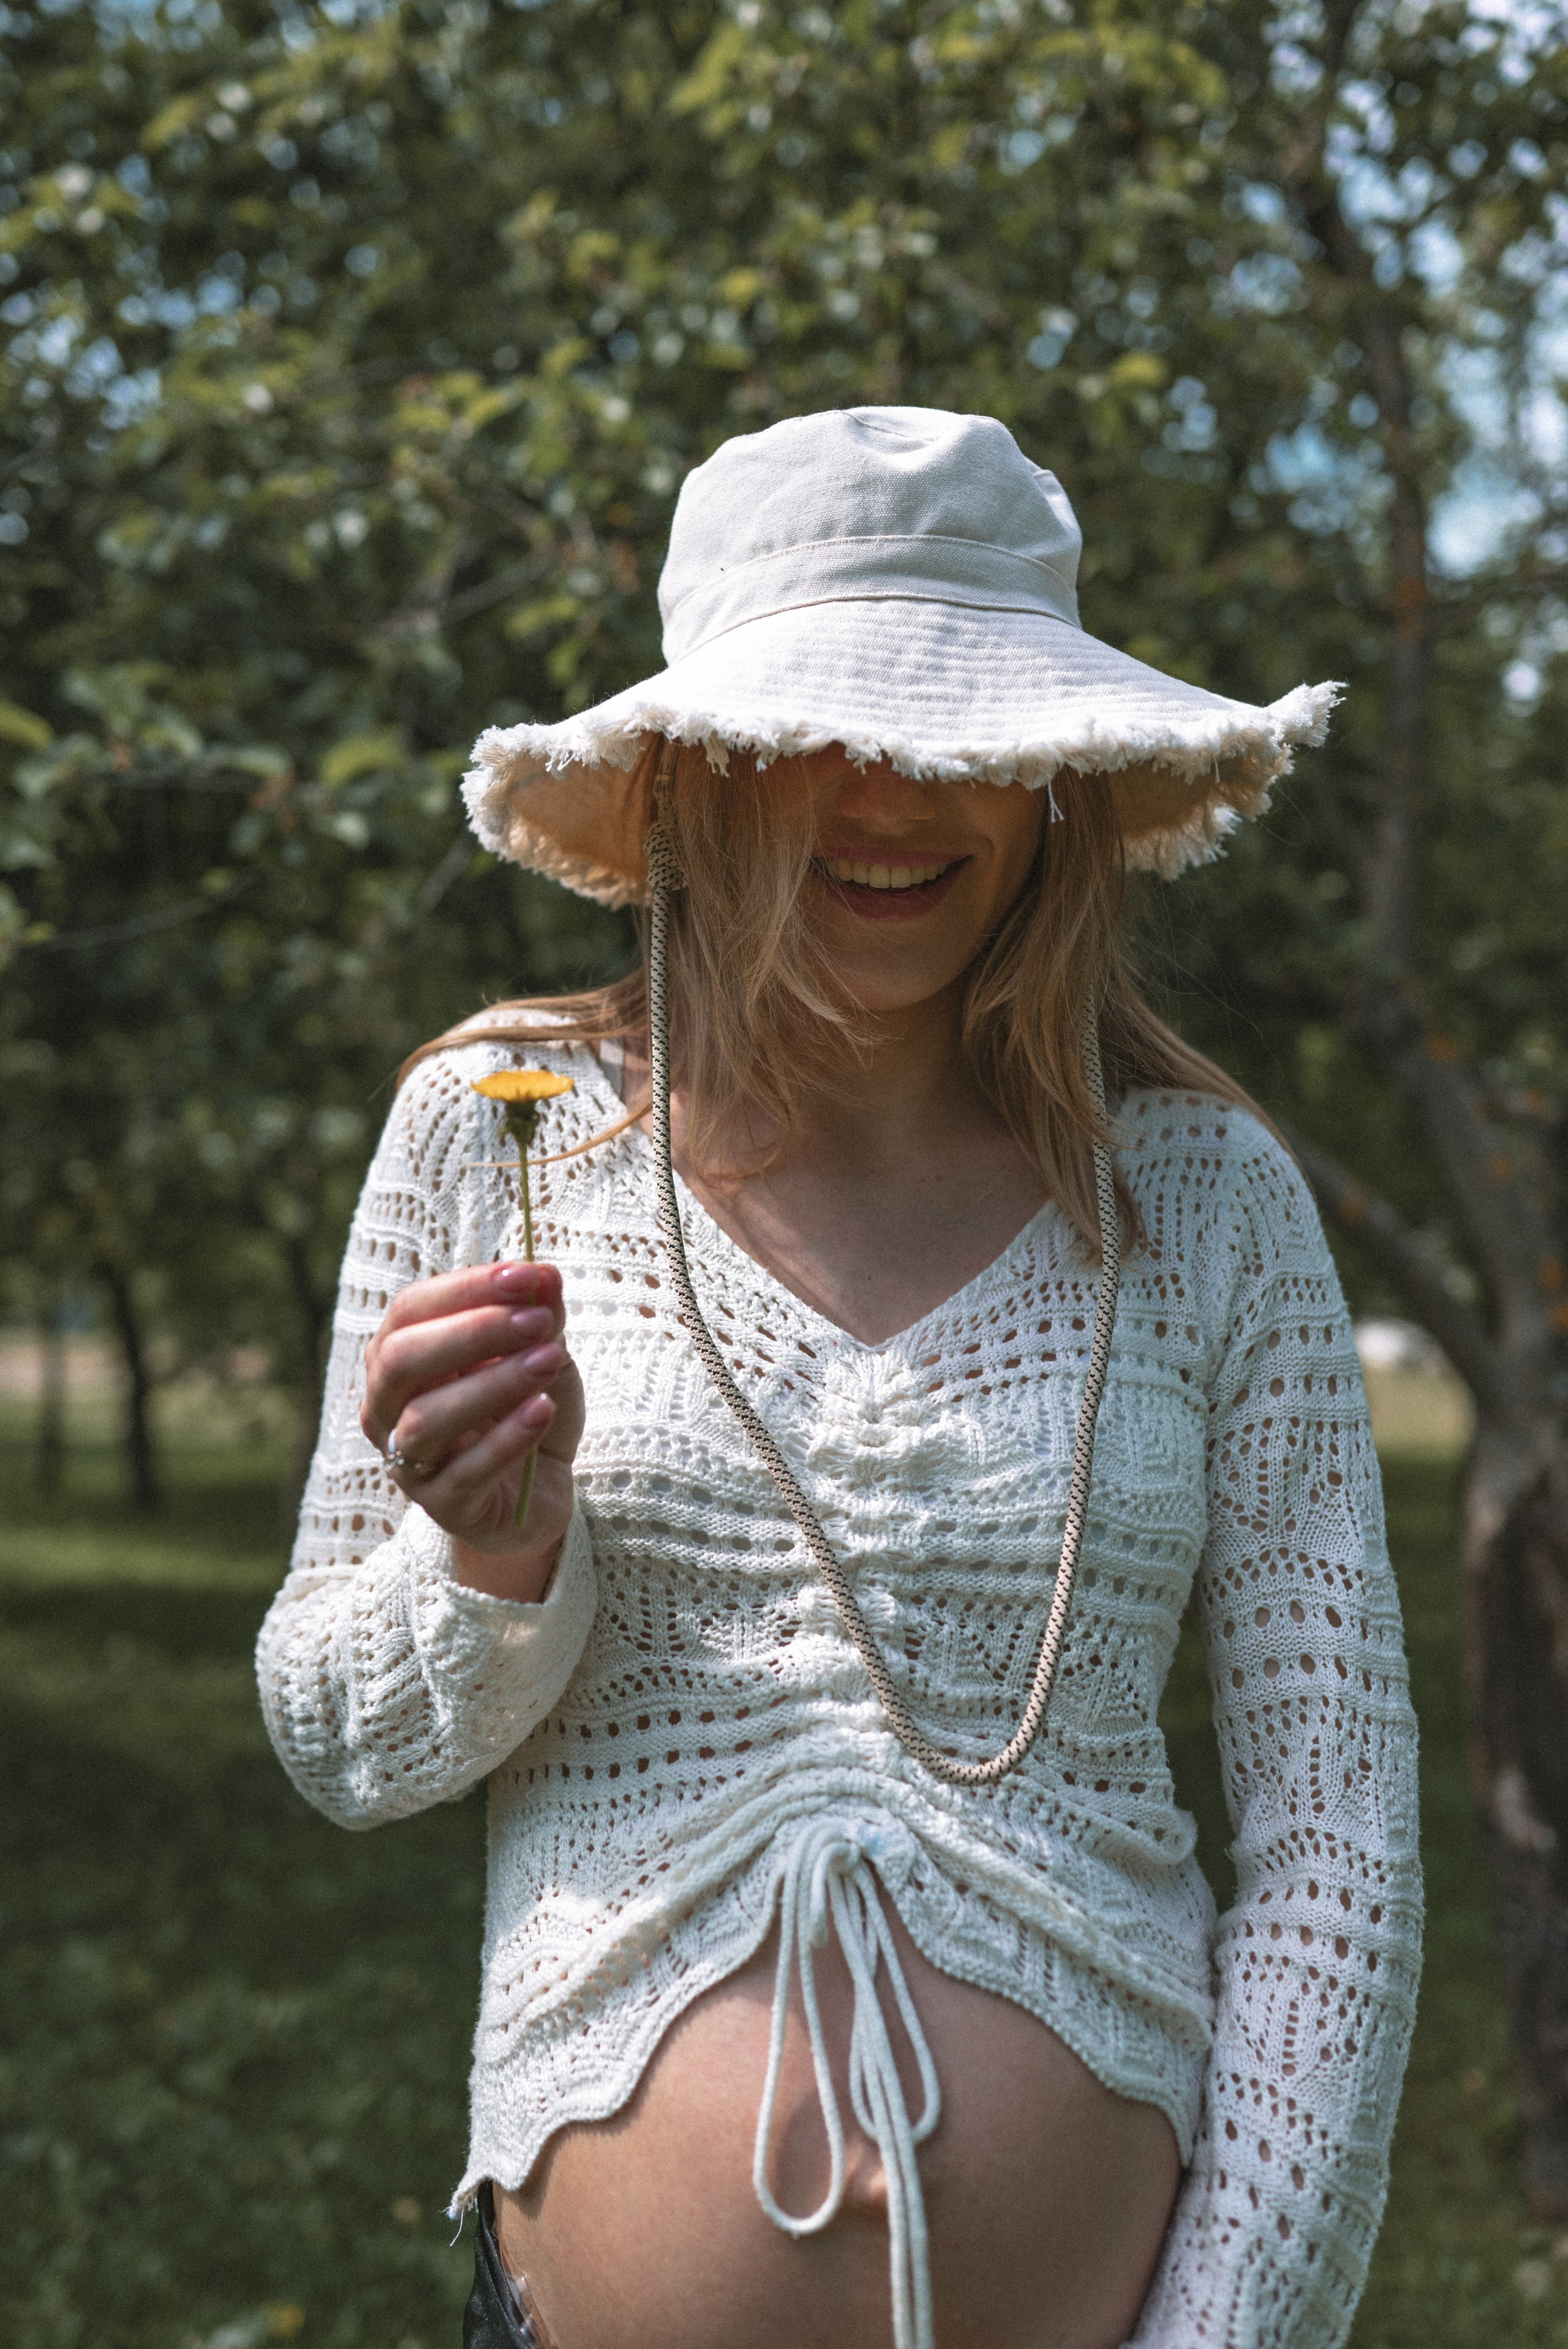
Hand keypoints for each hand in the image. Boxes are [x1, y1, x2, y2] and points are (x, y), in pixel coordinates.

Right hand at [360, 1261, 584, 1602]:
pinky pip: (465, 1472)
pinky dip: (507, 1437)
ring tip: (551, 1360)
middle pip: (401, 1360)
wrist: (539, 1492)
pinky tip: (543, 1410)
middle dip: (472, 1332)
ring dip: (492, 1383)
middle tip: (538, 1320)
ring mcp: (408, 1461)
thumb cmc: (525, 1410)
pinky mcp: (443, 1507)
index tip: (527, 1275)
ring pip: (426, 1418)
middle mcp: (387, 1407)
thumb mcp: (541, 1354)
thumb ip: (540, 1316)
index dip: (467, 1288)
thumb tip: (546, 1276)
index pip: (411, 1309)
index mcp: (398, 1356)